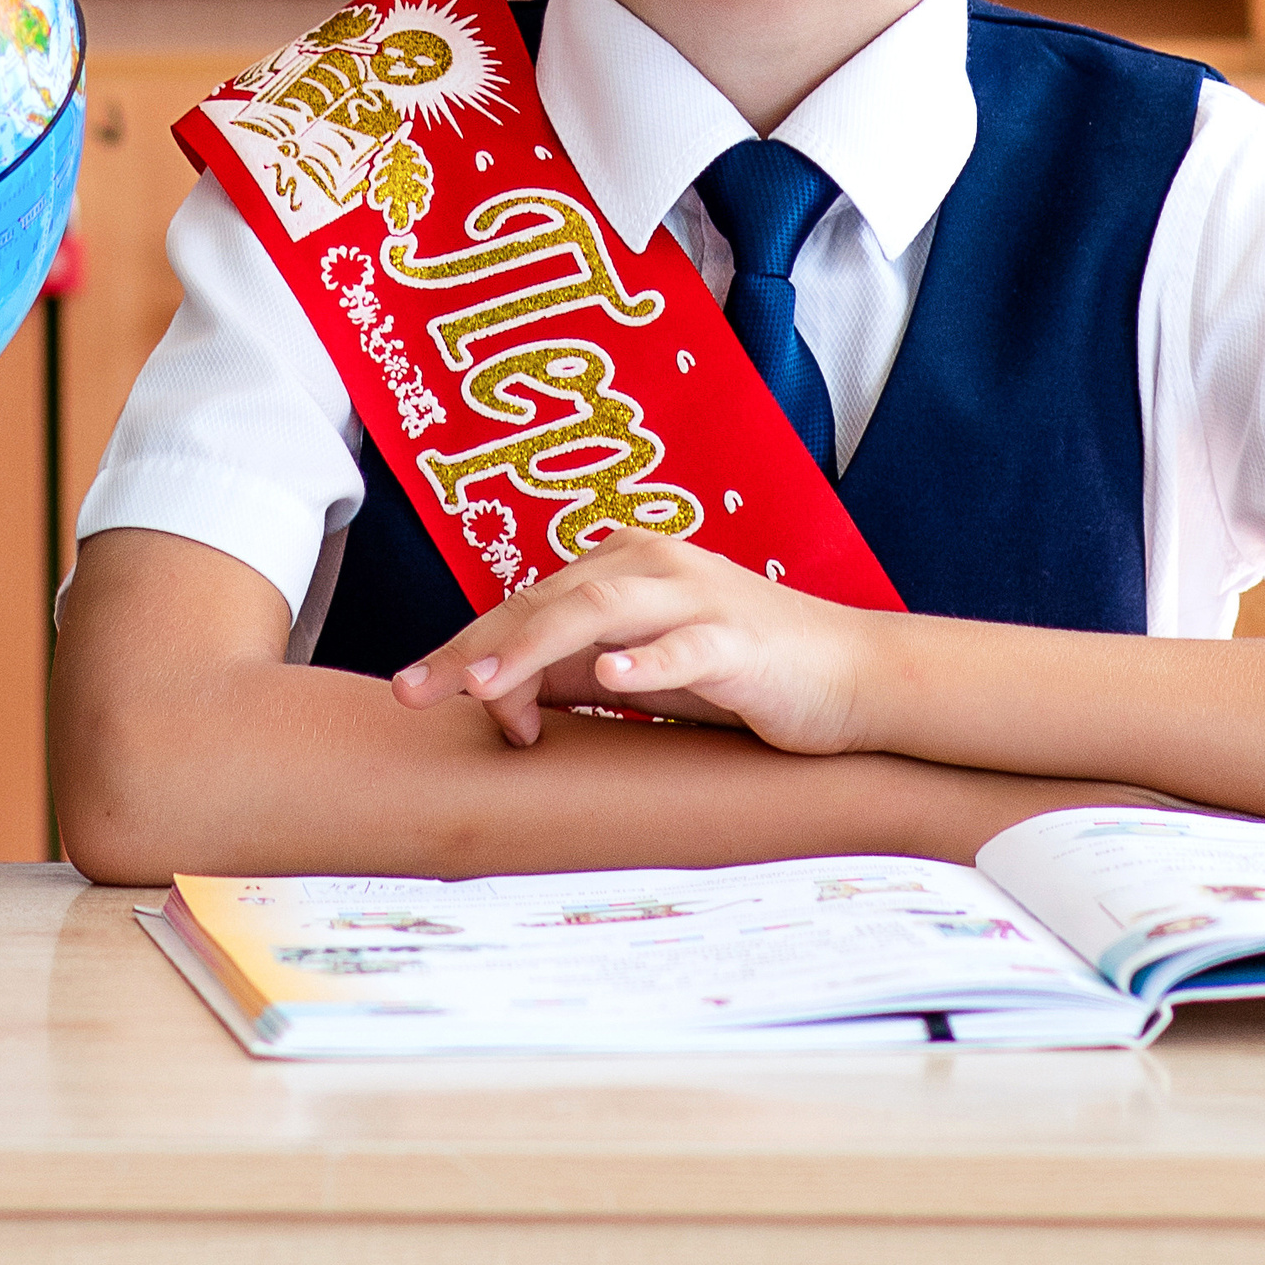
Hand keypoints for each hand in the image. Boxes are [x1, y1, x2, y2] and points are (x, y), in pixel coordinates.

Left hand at [390, 537, 879, 755]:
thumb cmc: (739, 673)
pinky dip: (648, 662)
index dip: (471, 650)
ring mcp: (696, 598)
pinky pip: (686, 646)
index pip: (526, 605)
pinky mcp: (739, 641)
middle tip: (416, 692)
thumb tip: (498, 696)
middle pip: (545, 602)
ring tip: (486, 687)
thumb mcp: (642, 672)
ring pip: (599, 612)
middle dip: (475, 648)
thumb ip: (574, 673)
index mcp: (621, 568)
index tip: (423, 697)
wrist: (849, 676)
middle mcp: (650, 567)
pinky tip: (613, 681)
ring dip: (535, 648)